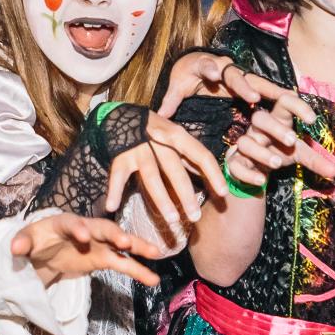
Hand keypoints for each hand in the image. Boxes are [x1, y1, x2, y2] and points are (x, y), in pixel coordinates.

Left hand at [12, 214, 163, 286]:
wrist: (45, 250)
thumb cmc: (36, 240)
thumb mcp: (26, 240)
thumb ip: (22, 242)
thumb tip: (14, 247)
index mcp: (64, 222)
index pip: (71, 222)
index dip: (77, 228)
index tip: (83, 236)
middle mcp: (86, 228)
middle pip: (103, 228)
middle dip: (114, 234)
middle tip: (124, 242)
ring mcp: (98, 243)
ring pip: (121, 242)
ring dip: (137, 247)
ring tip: (155, 253)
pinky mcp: (104, 257)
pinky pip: (124, 263)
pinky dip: (138, 270)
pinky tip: (153, 279)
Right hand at [102, 112, 226, 221]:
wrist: (121, 114)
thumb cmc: (156, 131)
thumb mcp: (176, 138)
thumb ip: (192, 157)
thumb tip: (213, 178)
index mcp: (178, 135)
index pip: (200, 155)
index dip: (213, 174)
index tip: (223, 193)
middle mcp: (159, 140)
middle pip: (175, 169)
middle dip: (186, 194)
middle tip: (196, 217)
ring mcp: (139, 148)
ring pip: (151, 176)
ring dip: (162, 199)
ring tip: (172, 219)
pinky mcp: (120, 156)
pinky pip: (118, 176)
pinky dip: (114, 191)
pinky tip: (112, 207)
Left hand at [156, 52, 310, 119]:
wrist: (199, 65)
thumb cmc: (187, 75)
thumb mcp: (176, 85)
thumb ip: (170, 99)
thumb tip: (159, 114)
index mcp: (209, 66)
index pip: (211, 67)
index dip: (214, 71)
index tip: (216, 74)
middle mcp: (231, 70)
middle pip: (241, 77)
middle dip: (247, 87)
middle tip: (254, 99)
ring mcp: (246, 79)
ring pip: (266, 87)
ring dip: (282, 99)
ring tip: (299, 112)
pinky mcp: (256, 88)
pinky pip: (275, 96)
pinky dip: (290, 104)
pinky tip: (306, 116)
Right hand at [221, 103, 334, 186]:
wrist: (255, 168)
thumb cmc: (279, 152)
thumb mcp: (299, 154)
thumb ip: (316, 161)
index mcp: (276, 120)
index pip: (284, 102)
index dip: (297, 106)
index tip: (312, 120)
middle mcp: (258, 130)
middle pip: (259, 118)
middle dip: (275, 128)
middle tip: (292, 140)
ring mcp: (245, 145)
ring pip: (245, 142)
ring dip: (261, 152)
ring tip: (277, 164)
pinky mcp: (235, 163)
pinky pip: (236, 165)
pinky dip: (248, 174)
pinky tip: (262, 181)